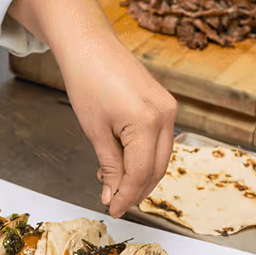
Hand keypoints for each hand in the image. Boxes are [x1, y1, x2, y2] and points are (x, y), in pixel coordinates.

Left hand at [55, 30, 179, 215]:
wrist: (89, 44)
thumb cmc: (87, 80)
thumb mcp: (95, 130)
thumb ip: (110, 166)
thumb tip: (113, 195)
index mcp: (148, 121)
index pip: (141, 173)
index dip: (127, 197)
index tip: (112, 210)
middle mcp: (166, 115)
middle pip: (157, 168)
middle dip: (136, 189)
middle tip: (113, 201)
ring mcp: (168, 108)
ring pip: (160, 156)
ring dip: (140, 174)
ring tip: (111, 180)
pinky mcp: (164, 103)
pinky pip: (159, 140)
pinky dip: (143, 155)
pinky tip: (121, 160)